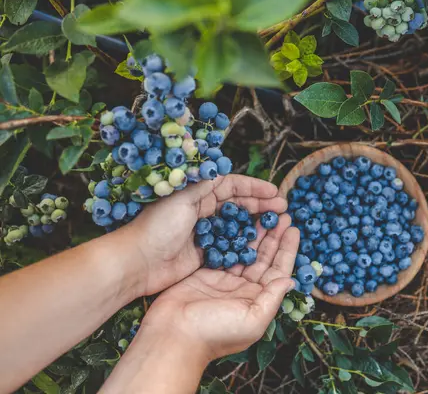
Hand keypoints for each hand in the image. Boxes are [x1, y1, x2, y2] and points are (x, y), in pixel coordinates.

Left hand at [121, 174, 287, 296]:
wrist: (138, 263)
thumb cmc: (157, 228)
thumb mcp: (182, 198)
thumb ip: (204, 185)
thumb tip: (222, 171)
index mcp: (196, 194)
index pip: (231, 186)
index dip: (254, 188)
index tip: (274, 192)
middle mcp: (202, 211)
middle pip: (238, 205)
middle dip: (261, 206)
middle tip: (283, 210)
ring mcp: (205, 233)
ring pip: (237, 225)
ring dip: (257, 224)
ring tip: (277, 225)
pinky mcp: (205, 254)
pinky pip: (230, 246)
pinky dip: (245, 244)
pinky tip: (261, 245)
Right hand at [138, 214, 298, 359]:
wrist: (174, 335)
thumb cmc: (215, 332)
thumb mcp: (252, 320)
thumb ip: (272, 299)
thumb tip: (290, 281)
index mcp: (258, 301)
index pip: (278, 271)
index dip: (287, 250)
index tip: (294, 229)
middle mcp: (244, 289)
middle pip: (263, 258)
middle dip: (273, 237)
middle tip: (282, 215)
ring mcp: (224, 280)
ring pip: (245, 251)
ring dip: (255, 234)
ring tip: (265, 214)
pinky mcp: (205, 273)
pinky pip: (224, 251)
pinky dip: (232, 236)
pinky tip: (239, 220)